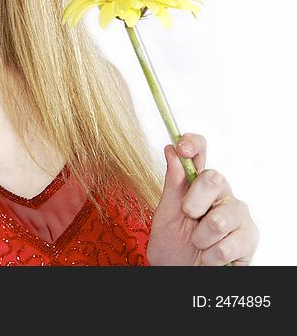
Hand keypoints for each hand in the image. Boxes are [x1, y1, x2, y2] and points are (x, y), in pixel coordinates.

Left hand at [146, 133, 258, 264]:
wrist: (180, 273)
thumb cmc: (173, 243)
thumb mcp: (165, 213)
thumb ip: (172, 183)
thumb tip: (171, 150)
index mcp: (197, 183)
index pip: (201, 150)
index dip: (193, 143)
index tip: (182, 149)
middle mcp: (221, 194)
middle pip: (215, 179)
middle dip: (193, 203)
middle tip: (188, 218)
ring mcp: (239, 214)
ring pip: (220, 219)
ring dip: (201, 238)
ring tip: (198, 244)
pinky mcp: (250, 237)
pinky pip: (230, 244)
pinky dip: (212, 256)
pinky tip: (210, 257)